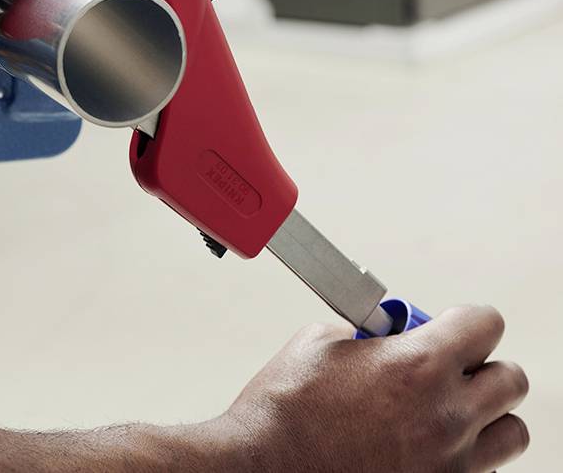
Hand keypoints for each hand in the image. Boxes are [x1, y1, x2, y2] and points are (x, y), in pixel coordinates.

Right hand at [210, 305, 528, 471]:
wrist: (265, 465)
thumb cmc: (285, 410)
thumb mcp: (319, 341)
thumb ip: (366, 334)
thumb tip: (378, 337)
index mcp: (417, 365)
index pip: (485, 324)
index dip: (467, 318)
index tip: (453, 323)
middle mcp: (445, 416)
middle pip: (511, 379)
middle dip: (481, 364)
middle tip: (450, 363)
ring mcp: (449, 463)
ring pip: (510, 432)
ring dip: (486, 413)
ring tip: (449, 406)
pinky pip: (482, 469)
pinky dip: (467, 452)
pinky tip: (429, 441)